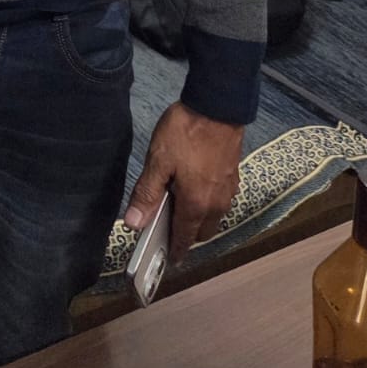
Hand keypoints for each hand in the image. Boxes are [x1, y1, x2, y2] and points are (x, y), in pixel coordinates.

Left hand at [124, 101, 242, 263]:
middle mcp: (217, 204)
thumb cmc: (185, 133)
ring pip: (213, 216)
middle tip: (166, 223)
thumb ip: (146, 194)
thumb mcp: (158, 161)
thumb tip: (133, 225)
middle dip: (186, 234)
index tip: (169, 261)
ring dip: (198, 217)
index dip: (176, 251)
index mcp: (197, 205)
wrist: (218, 106)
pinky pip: (219, 200)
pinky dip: (207, 202)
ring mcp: (228, 191)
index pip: (185, 239)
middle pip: (201, 231)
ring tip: (177, 201)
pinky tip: (194, 185)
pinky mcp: (233, 176)